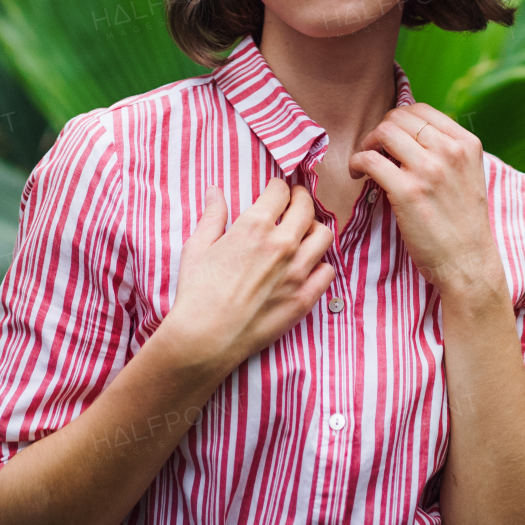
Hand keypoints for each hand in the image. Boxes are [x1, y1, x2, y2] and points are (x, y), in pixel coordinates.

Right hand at [164, 179, 335, 376]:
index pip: (281, 192)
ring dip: (314, 228)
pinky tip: (308, 265)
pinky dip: (320, 264)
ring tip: (303, 232)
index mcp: (254, 227)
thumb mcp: (197, 247)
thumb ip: (213, 216)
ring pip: (323, 235)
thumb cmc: (197, 292)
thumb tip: (216, 191)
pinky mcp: (304, 298)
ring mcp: (296, 272)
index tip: (277, 189)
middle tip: (295, 201)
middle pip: (306, 208)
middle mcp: (281, 245)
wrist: (206, 338)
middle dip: (300, 199)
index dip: (279, 186)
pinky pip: (327, 271)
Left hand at [348, 104, 503, 304]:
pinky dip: (357, 163)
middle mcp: (450, 152)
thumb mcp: (468, 175)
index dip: (398, 119)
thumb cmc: (463, 223)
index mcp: (467, 144)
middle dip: (380, 131)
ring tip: (365, 162)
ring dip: (367, 143)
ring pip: (384, 132)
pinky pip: (370, 160)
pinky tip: (358, 175)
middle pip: (399, 118)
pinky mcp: (408, 192)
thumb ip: (447, 150)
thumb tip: (411, 132)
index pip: (421, 109)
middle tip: (375, 150)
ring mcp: (429, 170)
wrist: (468, 263)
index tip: (390, 138)